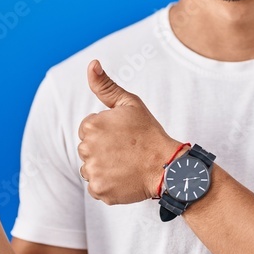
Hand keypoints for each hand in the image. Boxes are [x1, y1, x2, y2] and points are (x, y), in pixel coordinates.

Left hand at [77, 59, 182, 204]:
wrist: (167, 166)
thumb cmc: (148, 133)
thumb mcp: (130, 103)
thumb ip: (106, 85)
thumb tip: (92, 63)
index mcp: (92, 125)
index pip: (88, 129)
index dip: (106, 132)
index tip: (123, 135)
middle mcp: (87, 148)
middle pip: (86, 149)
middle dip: (102, 149)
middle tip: (126, 150)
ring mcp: (93, 171)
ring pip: (89, 168)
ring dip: (103, 167)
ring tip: (125, 164)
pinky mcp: (99, 190)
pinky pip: (95, 186)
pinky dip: (107, 184)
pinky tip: (123, 177)